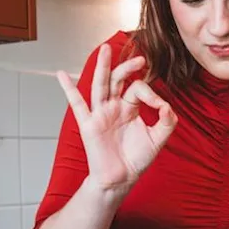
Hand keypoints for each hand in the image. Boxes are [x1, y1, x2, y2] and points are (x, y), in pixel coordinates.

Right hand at [56, 44, 178, 196]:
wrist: (121, 179)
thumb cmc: (136, 159)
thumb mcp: (158, 139)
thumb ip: (167, 122)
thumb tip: (168, 106)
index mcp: (129, 108)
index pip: (138, 89)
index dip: (151, 93)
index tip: (160, 106)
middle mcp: (113, 107)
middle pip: (117, 79)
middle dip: (127, 67)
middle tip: (140, 58)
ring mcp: (100, 114)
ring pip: (100, 85)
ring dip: (102, 66)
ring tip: (105, 49)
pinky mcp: (88, 124)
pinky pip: (77, 104)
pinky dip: (68, 89)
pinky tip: (61, 75)